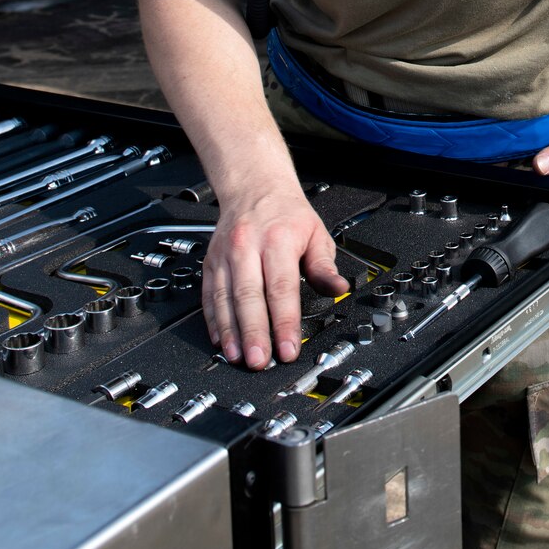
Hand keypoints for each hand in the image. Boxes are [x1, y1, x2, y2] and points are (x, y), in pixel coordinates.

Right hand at [199, 177, 347, 369]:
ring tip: (237, 357)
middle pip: (249, 296)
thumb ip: (325, 266)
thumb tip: (339, 289)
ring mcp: (225, 255)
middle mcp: (247, 247)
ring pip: (225, 298)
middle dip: (254, 332)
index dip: (284, 321)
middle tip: (259, 361)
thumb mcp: (316, 233)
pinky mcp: (210, 262)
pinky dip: (213, 320)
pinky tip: (220, 340)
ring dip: (230, 331)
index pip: (281, 287)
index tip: (288, 348)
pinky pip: (209, 295)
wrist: (254, 187)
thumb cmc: (287, 214)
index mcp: (277, 240)